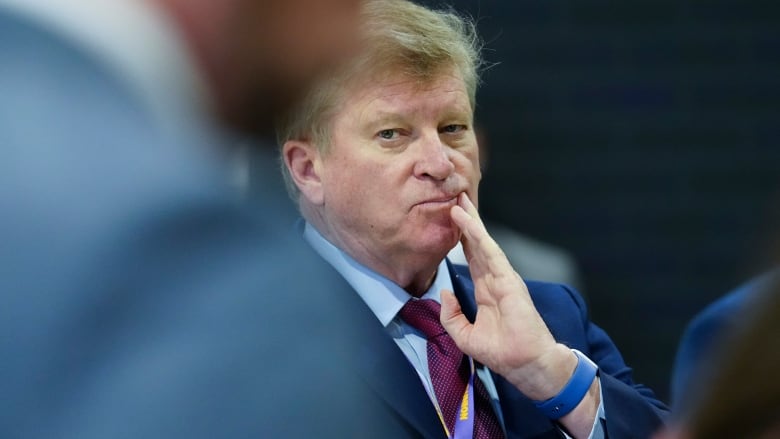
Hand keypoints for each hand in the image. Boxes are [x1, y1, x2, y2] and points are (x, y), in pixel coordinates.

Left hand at [440, 193, 575, 399]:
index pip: (471, 258)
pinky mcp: (509, 280)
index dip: (460, 238)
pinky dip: (478, 235)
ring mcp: (504, 277)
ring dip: (470, 222)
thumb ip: (451, 315)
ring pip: (483, 243)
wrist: (527, 365)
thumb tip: (445, 292)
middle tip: (455, 197)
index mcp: (486, 290)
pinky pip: (490, 253)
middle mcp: (495, 279)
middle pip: (477, 244)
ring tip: (458, 201)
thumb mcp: (465, 336)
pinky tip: (466, 221)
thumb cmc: (502, 353)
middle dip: (466, 221)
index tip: (449, 219)